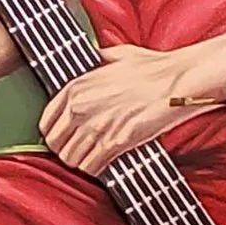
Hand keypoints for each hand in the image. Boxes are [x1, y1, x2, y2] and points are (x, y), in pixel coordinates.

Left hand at [38, 46, 201, 174]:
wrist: (179, 81)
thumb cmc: (153, 68)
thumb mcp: (117, 55)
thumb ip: (97, 61)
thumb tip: (93, 59)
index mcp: (76, 87)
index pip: (46, 122)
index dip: (53, 134)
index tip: (62, 137)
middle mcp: (80, 108)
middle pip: (55, 145)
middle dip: (66, 150)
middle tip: (80, 150)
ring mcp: (96, 126)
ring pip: (71, 160)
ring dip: (81, 162)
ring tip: (93, 157)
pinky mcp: (115, 143)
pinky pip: (92, 167)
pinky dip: (96, 169)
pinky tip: (105, 163)